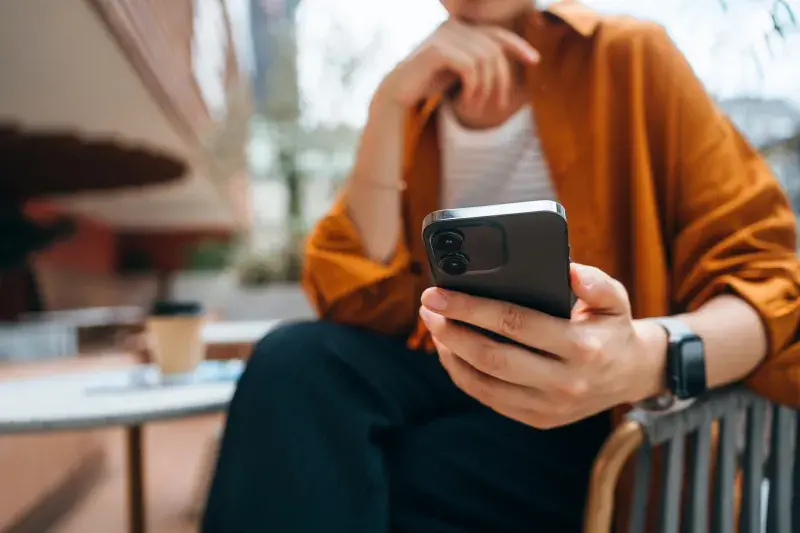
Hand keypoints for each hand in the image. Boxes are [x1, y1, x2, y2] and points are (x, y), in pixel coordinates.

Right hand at [378, 19, 538, 110]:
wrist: (399, 94)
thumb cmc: (429, 84)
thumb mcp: (461, 71)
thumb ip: (480, 62)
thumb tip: (507, 64)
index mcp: (460, 27)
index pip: (497, 33)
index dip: (518, 45)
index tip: (534, 60)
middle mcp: (453, 25)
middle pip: (494, 50)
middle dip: (501, 80)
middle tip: (497, 104)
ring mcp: (445, 35)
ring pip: (485, 60)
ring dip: (485, 88)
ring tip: (474, 107)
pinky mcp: (437, 49)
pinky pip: (470, 67)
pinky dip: (473, 88)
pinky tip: (463, 102)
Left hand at [419, 263, 667, 428]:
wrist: (632, 376)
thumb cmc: (612, 328)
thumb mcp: (615, 299)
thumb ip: (595, 282)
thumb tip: (568, 269)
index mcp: (582, 347)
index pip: (515, 323)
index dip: (471, 307)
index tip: (439, 292)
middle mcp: (564, 381)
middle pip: (491, 356)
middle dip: (451, 330)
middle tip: (428, 307)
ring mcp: (549, 406)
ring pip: (483, 382)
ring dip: (450, 353)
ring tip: (434, 325)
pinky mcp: (537, 419)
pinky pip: (487, 398)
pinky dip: (462, 374)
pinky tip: (450, 350)